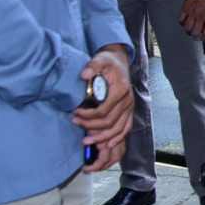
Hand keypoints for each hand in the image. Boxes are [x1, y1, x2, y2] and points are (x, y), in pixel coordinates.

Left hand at [72, 45, 133, 170]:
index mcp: (121, 90)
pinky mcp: (129, 111)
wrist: (119, 61)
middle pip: (110, 122)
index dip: (88, 115)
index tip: (75, 112)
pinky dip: (118, 138)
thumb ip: (92, 66)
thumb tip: (84, 75)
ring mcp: (130, 107)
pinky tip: (107, 144)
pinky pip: (126, 128)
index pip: (104, 110)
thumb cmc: (108, 62)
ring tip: (86, 140)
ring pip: (118, 129)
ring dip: (102, 137)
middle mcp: (128, 101)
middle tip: (76, 122)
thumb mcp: (100, 59)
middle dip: (91, 127)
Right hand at [178, 0, 204, 41]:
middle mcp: (200, 18)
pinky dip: (182, 21)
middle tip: (196, 32)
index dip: (204, 38)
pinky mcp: (184, 9)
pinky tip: (184, 19)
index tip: (203, 38)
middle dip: (195, 34)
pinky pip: (180, 19)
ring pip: (187, 28)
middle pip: (195, 33)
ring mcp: (191, 14)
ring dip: (188, 29)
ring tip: (190, 27)